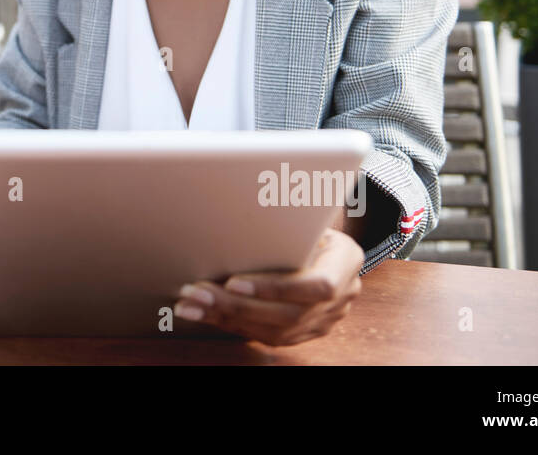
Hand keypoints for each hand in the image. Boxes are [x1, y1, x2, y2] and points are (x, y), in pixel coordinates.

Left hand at [172, 228, 362, 345]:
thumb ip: (285, 218)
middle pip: (288, 313)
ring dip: (227, 318)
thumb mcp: (305, 211)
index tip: (233, 282)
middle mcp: (343, 296)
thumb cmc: (307, 216)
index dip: (274, 288)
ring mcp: (325, 318)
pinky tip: (203, 314)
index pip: (316, 286)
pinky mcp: (305, 331)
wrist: (322, 237)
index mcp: (346, 261)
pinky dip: (232, 325)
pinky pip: (266, 335)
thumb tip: (238, 202)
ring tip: (190, 305)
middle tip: (197, 293)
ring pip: (274, 331)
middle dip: (237, 306)